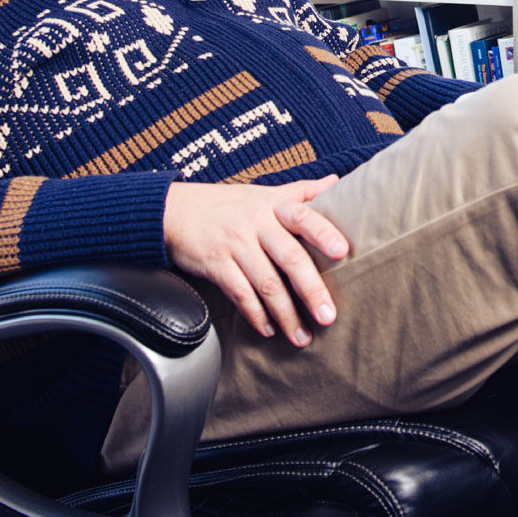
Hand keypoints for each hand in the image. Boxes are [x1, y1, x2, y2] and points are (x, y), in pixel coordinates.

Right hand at [162, 177, 348, 346]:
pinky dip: (255, 314)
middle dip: (311, 290)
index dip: (324, 232)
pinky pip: (240, 294)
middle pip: (290, 257)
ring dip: (286, 314)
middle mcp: (256, 224)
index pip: (304, 216)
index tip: (343, 251)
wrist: (174, 211)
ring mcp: (235, 244)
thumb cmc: (227, 204)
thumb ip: (301, 191)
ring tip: (301, 337)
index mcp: (273, 205)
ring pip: (266, 283)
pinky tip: (268, 329)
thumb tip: (336, 180)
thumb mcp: (263, 192)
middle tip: (328, 316)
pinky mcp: (216, 264)